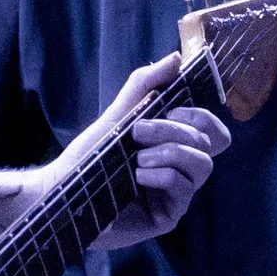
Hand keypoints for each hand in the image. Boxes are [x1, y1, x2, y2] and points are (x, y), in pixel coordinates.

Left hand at [38, 54, 232, 251]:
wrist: (63, 189)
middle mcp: (181, 170)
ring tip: (137, 158)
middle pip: (209, 143)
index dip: (203, 117)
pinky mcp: (167, 217)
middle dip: (174, 130)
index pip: (213, 132)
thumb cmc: (90, 154)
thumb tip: (176, 58)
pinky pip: (183, 189)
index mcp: (175, 146)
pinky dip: (161, 175)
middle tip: (138, 131)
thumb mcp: (118, 115)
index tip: (171, 111)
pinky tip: (136, 177)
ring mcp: (176, 195)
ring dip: (170, 152)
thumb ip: (145, 85)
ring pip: (202, 166)